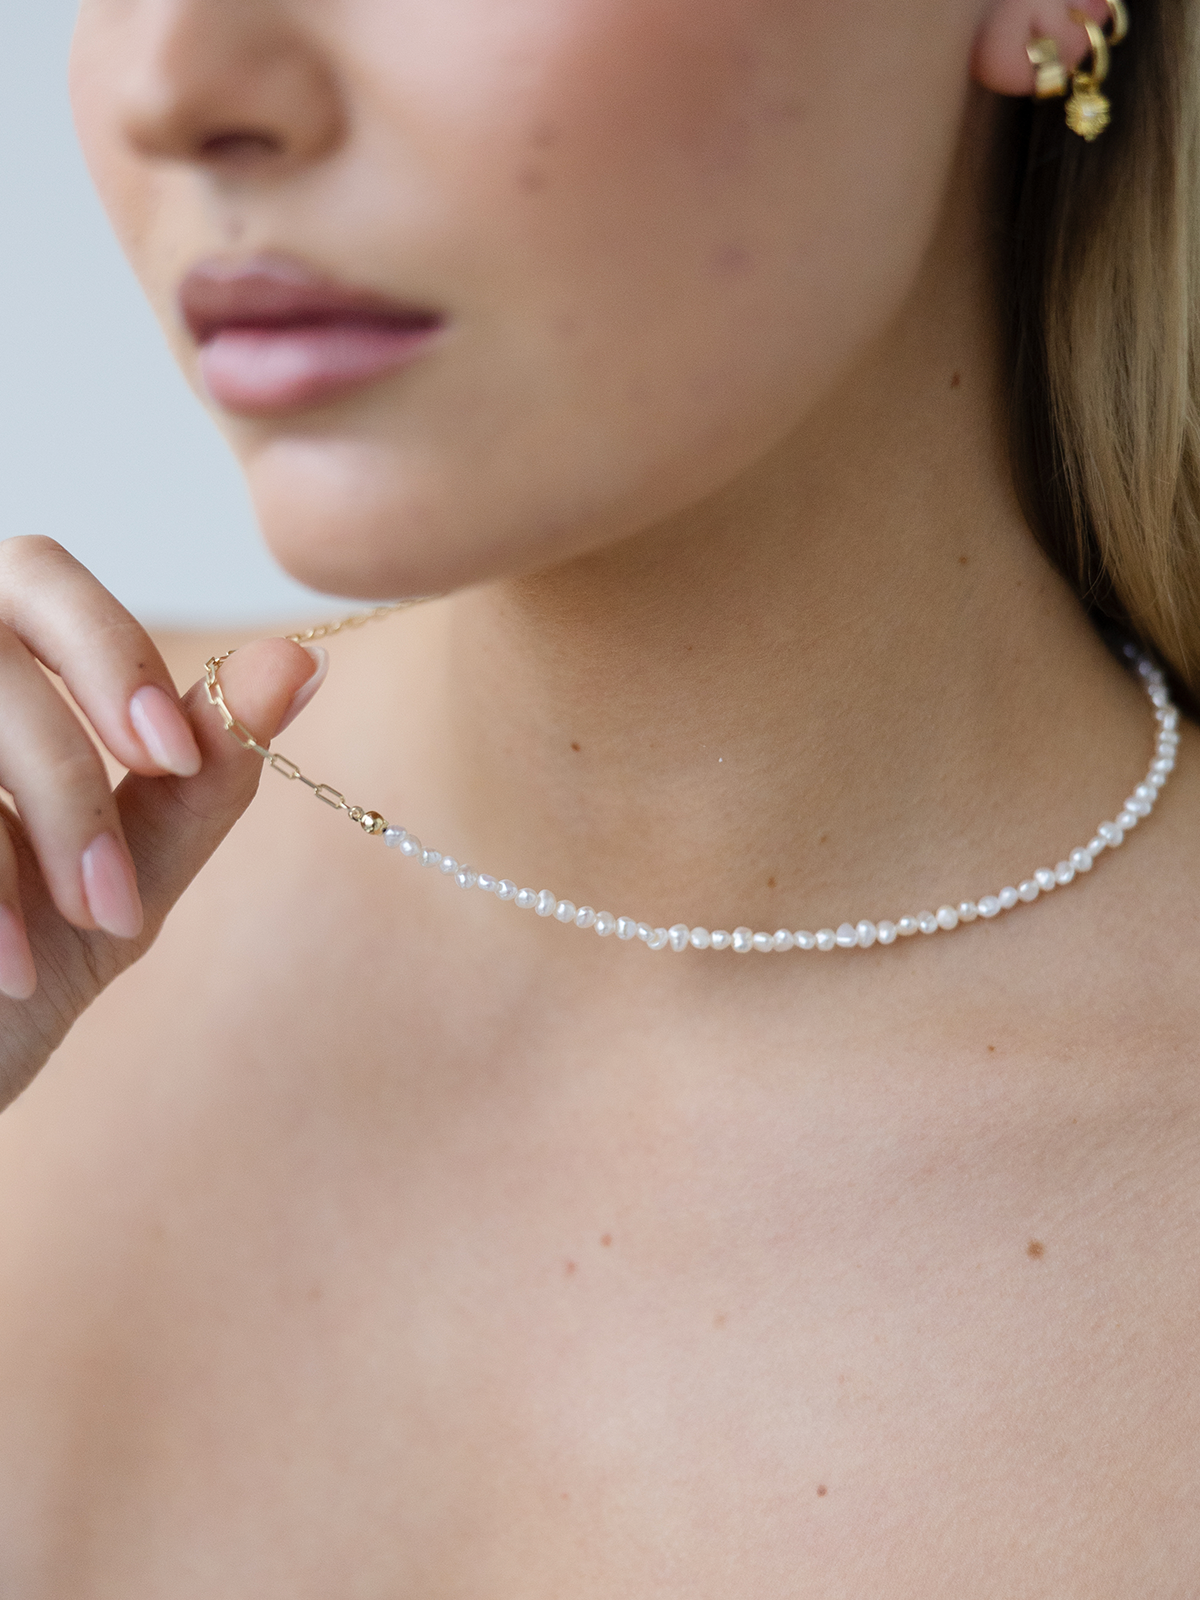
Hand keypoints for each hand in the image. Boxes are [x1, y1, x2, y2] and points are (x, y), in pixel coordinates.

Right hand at [0, 536, 323, 1111]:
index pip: (40, 572)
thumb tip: (301, 659)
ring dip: (17, 843)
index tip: (172, 756)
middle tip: (113, 905)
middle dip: (65, 780)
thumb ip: (199, 776)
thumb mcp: (120, 877)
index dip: (110, 652)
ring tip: (49, 958)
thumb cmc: (12, 971)